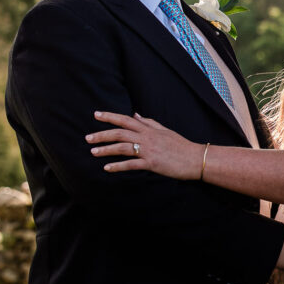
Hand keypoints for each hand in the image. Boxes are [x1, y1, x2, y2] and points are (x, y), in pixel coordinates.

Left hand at [86, 111, 202, 179]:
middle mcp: (147, 137)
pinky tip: (107, 168)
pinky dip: (117, 166)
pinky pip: (131, 164)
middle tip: (88, 138)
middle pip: (120, 133)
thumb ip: (149, 122)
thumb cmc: (181, 145)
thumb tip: (136, 114)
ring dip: (106, 149)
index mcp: (150, 129)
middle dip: (102, 134)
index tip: (96, 114)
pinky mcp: (151, 163)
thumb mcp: (165, 130)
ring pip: (122, 147)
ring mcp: (149, 150)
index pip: (126, 119)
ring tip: (93, 152)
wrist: (195, 158)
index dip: (110, 116)